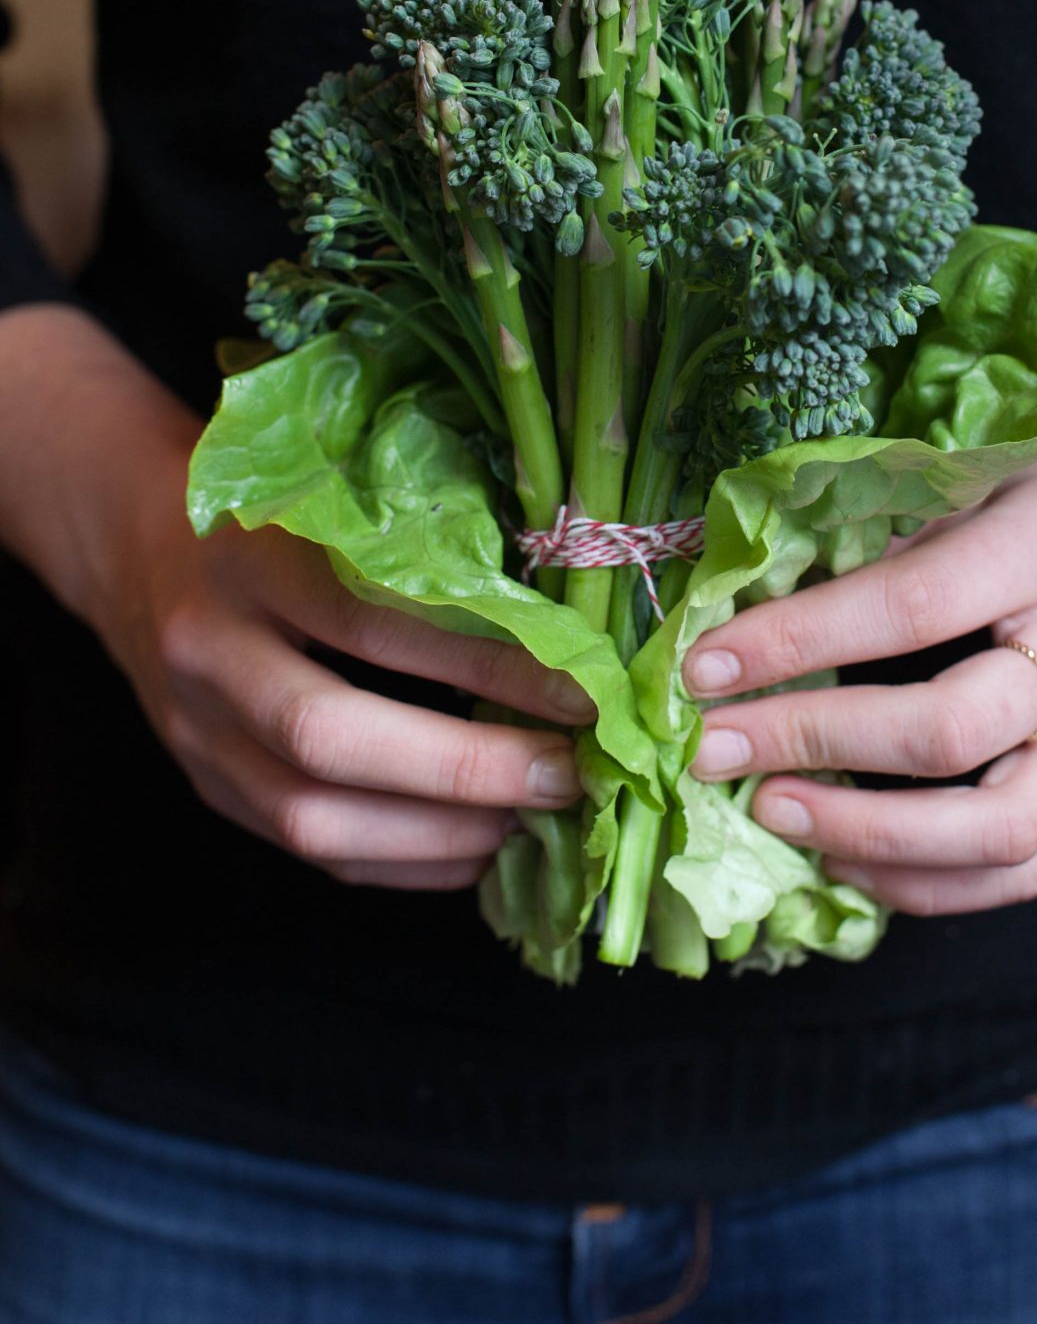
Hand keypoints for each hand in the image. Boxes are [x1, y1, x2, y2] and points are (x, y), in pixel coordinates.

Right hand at [0, 306, 585, 890]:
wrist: (134, 540)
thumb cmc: (273, 507)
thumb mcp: (334, 495)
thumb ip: (424, 547)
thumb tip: (568, 621)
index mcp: (250, 555)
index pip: (373, 619)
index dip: (484, 661)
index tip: (582, 687)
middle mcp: (209, 647)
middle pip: (331, 736)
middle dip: (465, 770)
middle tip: (566, 776)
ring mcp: (196, 730)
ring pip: (312, 816)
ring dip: (439, 835)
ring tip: (533, 823)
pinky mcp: (206, 785)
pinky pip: (307, 851)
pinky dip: (402, 862)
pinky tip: (475, 850)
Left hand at [684, 430, 1036, 915]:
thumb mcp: (989, 468)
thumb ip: (892, 517)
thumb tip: (751, 579)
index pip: (912, 606)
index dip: (798, 642)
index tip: (704, 665)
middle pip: (947, 729)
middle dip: (811, 742)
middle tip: (714, 747)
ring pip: (995, 829)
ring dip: (864, 836)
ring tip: (771, 812)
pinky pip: (1025, 870)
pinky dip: (925, 883)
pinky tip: (844, 862)